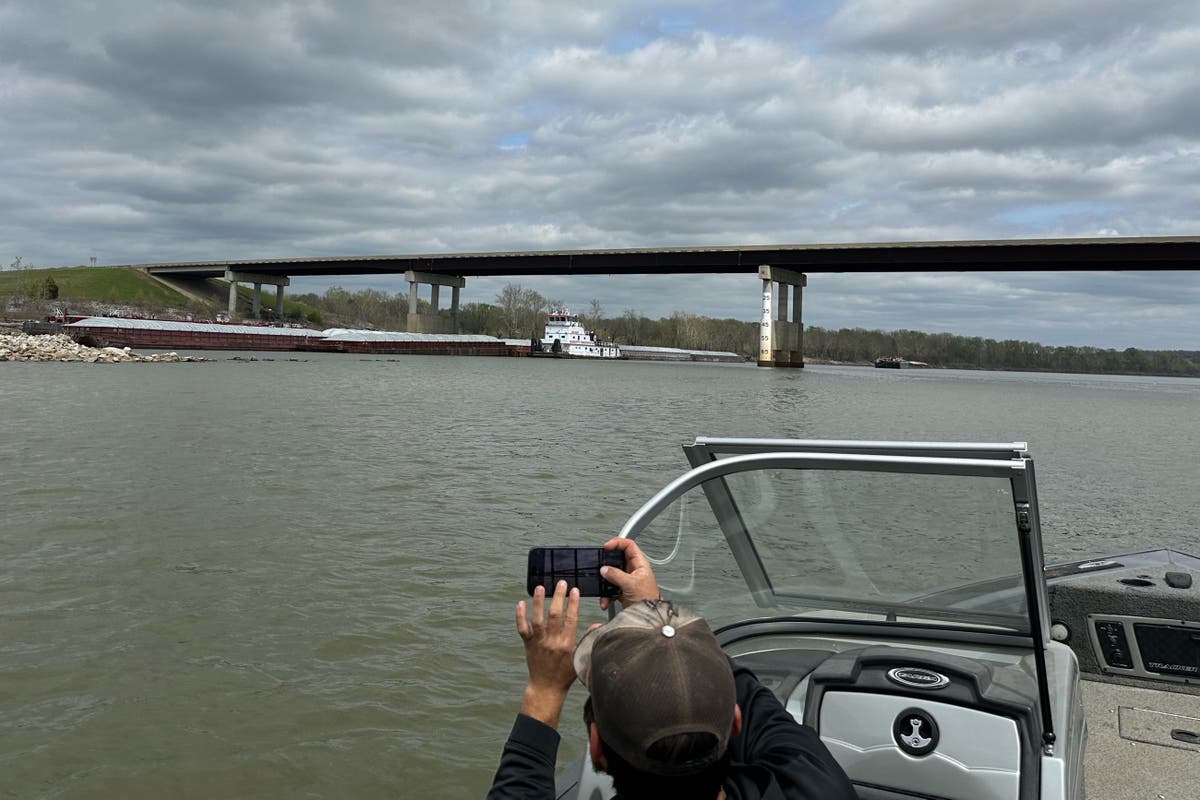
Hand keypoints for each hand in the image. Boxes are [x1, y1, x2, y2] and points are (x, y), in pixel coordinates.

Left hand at [515, 580, 579, 727]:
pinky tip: (520, 603)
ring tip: (540, 587)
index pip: (571, 619)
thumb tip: (597, 625)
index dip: (573, 603)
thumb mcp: (580, 658)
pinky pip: (522, 628)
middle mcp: (552, 642)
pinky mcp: (528, 645)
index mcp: (567, 644)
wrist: (546, 688)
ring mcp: (538, 643)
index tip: (575, 590)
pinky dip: (520, 616)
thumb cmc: (565, 674)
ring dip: (538, 602)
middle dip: (558, 597)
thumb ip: (587, 640)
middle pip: (554, 615)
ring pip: (537, 619)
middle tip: (560, 583)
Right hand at [598, 537, 659, 611]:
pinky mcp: (622, 590)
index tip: (606, 547)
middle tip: (600, 566)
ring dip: (605, 582)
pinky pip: (610, 588)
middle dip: (607, 564)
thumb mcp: (631, 584)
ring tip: (602, 587)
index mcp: (639, 564)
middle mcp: (633, 570)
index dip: (617, 543)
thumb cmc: (648, 599)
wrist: (649, 616)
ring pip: (612, 575)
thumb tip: (604, 569)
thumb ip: (616, 575)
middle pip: (617, 559)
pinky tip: (605, 600)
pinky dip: (606, 594)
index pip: (628, 545)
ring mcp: (627, 580)